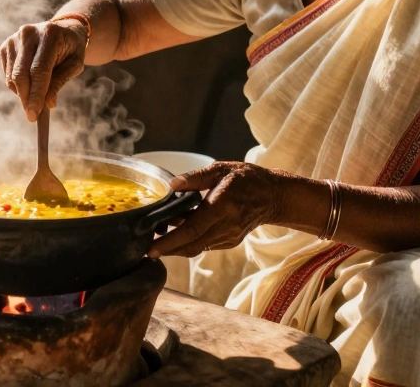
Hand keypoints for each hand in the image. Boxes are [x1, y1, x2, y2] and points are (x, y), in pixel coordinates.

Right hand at [0, 18, 87, 120]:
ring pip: (12, 76)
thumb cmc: (71, 50)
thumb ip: (60, 82)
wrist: (62, 31)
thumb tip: (48, 104)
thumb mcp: (74, 64)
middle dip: (26, 98)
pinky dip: (16, 86)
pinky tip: (30, 83)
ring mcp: (14, 38)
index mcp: (49, 34)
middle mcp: (28, 33)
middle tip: (33, 115)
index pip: (39, 70)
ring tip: (37, 95)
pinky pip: (7, 74)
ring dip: (22, 93)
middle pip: (21, 74)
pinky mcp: (5, 46)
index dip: (36, 94)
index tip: (34, 115)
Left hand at [148, 162, 284, 257]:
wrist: (273, 197)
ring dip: (176, 247)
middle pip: (191, 245)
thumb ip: (196, 177)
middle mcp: (225, 226)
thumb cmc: (247, 179)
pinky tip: (178, 234)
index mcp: (222, 206)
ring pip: (196, 248)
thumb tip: (173, 184)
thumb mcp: (221, 169)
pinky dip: (189, 243)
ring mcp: (229, 237)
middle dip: (167, 249)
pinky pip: (204, 246)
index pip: (191, 229)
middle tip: (146, 249)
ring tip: (158, 240)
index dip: (169, 241)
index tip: (151, 247)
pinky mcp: (230, 242)